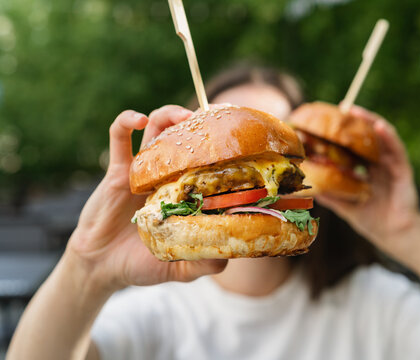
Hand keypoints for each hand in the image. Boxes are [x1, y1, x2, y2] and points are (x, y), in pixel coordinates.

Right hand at [66, 105, 226, 293]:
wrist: (102, 268)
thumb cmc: (143, 265)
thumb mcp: (181, 267)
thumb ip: (205, 262)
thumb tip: (232, 254)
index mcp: (185, 194)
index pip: (206, 162)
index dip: (219, 147)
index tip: (236, 140)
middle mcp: (167, 177)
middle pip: (184, 138)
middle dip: (198, 123)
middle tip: (211, 120)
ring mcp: (143, 171)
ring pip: (156, 129)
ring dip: (168, 115)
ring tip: (182, 116)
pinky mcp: (118, 171)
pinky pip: (119, 138)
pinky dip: (126, 122)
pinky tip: (138, 119)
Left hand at [316, 106, 419, 265]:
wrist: (395, 237)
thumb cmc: (374, 222)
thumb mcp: (346, 206)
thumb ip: (331, 196)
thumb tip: (309, 188)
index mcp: (367, 172)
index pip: (355, 148)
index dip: (344, 136)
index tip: (329, 123)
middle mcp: (379, 166)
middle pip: (367, 139)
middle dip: (356, 122)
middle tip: (342, 108)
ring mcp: (391, 167)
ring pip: (381, 138)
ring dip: (370, 122)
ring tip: (356, 110)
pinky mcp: (403, 171)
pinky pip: (396, 150)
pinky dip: (388, 137)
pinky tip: (379, 126)